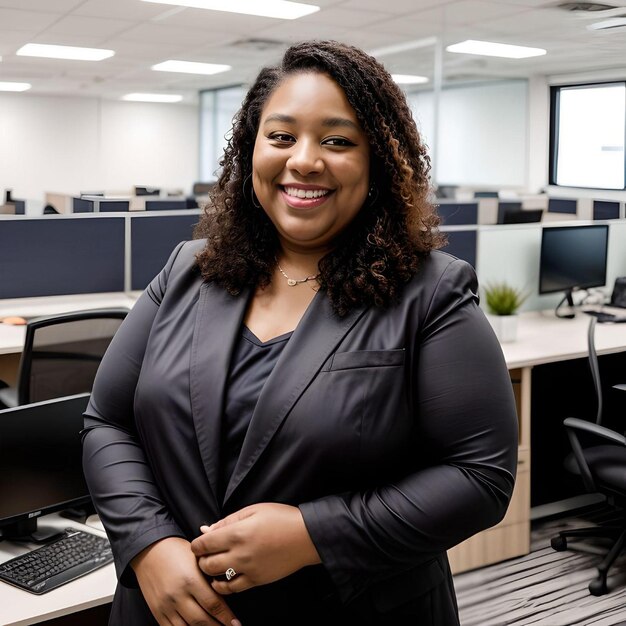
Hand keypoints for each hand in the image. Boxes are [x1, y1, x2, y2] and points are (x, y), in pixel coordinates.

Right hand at [131, 536, 241, 625]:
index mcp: (191, 580)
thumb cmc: (177, 551)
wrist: (150, 550)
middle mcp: (178, 595)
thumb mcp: (197, 559)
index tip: (235, 623)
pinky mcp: (157, 612)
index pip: (213, 604)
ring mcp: (166, 606)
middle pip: (201, 620)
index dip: (226, 616)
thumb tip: (226, 591)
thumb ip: (210, 576)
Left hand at [190, 503, 320, 594]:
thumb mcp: (254, 509)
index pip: (204, 543)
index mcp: (237, 533)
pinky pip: (233, 589)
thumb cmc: (281, 518)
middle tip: (205, 553)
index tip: (198, 542)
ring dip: (210, 572)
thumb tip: (205, 530)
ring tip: (213, 564)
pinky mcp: (257, 580)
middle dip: (201, 558)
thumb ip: (228, 520)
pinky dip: (223, 585)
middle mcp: (239, 553)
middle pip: (206, 563)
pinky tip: (223, 578)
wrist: (306, 536)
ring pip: (216, 578)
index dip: (196, 544)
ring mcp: (248, 570)